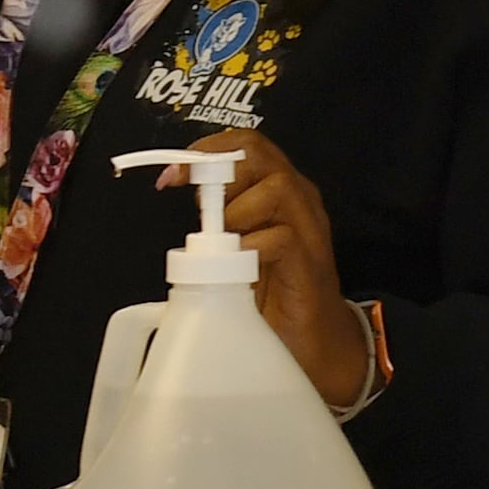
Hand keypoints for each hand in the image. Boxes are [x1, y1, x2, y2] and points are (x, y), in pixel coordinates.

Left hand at [190, 130, 366, 413]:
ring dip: (237, 212)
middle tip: (197, 207)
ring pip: (276, 187)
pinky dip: (252, 248)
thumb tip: (182, 196)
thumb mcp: (237, 248)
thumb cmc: (273, 294)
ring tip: (226, 245)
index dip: (205, 151)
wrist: (315, 344)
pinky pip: (281, 237)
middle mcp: (298, 199)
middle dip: (218, 174)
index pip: (246, 145)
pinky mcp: (311, 262)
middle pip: (259, 154)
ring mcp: (309, 228)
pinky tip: (241, 268)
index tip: (172, 176)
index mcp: (279, 191)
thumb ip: (220, 220)